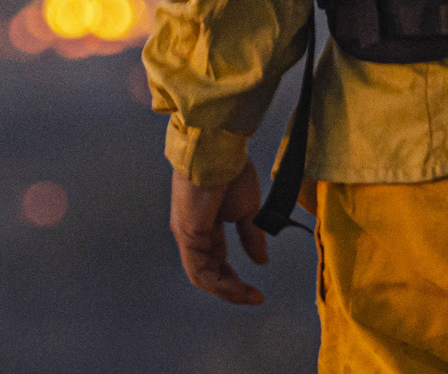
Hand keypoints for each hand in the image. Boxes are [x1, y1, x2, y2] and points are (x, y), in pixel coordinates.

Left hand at [170, 160, 268, 305]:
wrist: (218, 150)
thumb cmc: (230, 170)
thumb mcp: (247, 209)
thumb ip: (251, 235)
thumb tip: (261, 260)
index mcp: (205, 225)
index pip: (217, 260)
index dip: (234, 278)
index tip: (256, 288)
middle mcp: (191, 233)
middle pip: (208, 272)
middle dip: (231, 288)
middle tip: (252, 297)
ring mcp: (187, 235)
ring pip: (202, 276)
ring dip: (226, 291)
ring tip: (247, 297)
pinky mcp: (187, 235)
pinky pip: (199, 270)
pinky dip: (218, 283)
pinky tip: (236, 289)